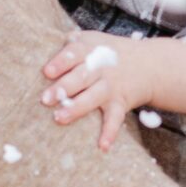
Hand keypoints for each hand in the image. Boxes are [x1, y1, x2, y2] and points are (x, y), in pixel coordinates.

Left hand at [40, 32, 164, 150]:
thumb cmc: (107, 53)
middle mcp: (101, 68)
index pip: (75, 53)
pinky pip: (115, 118)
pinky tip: (102, 146)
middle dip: (64, 87)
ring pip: (94, 97)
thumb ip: (68, 45)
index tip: (47, 72)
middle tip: (45, 99)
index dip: (61, 62)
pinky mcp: (120, 103)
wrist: (149, 64)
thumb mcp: (91, 40)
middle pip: (81, 77)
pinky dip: (110, 132)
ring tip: (59, 118)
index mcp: (91, 49)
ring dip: (77, 108)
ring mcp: (111, 86)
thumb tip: (36, 51)